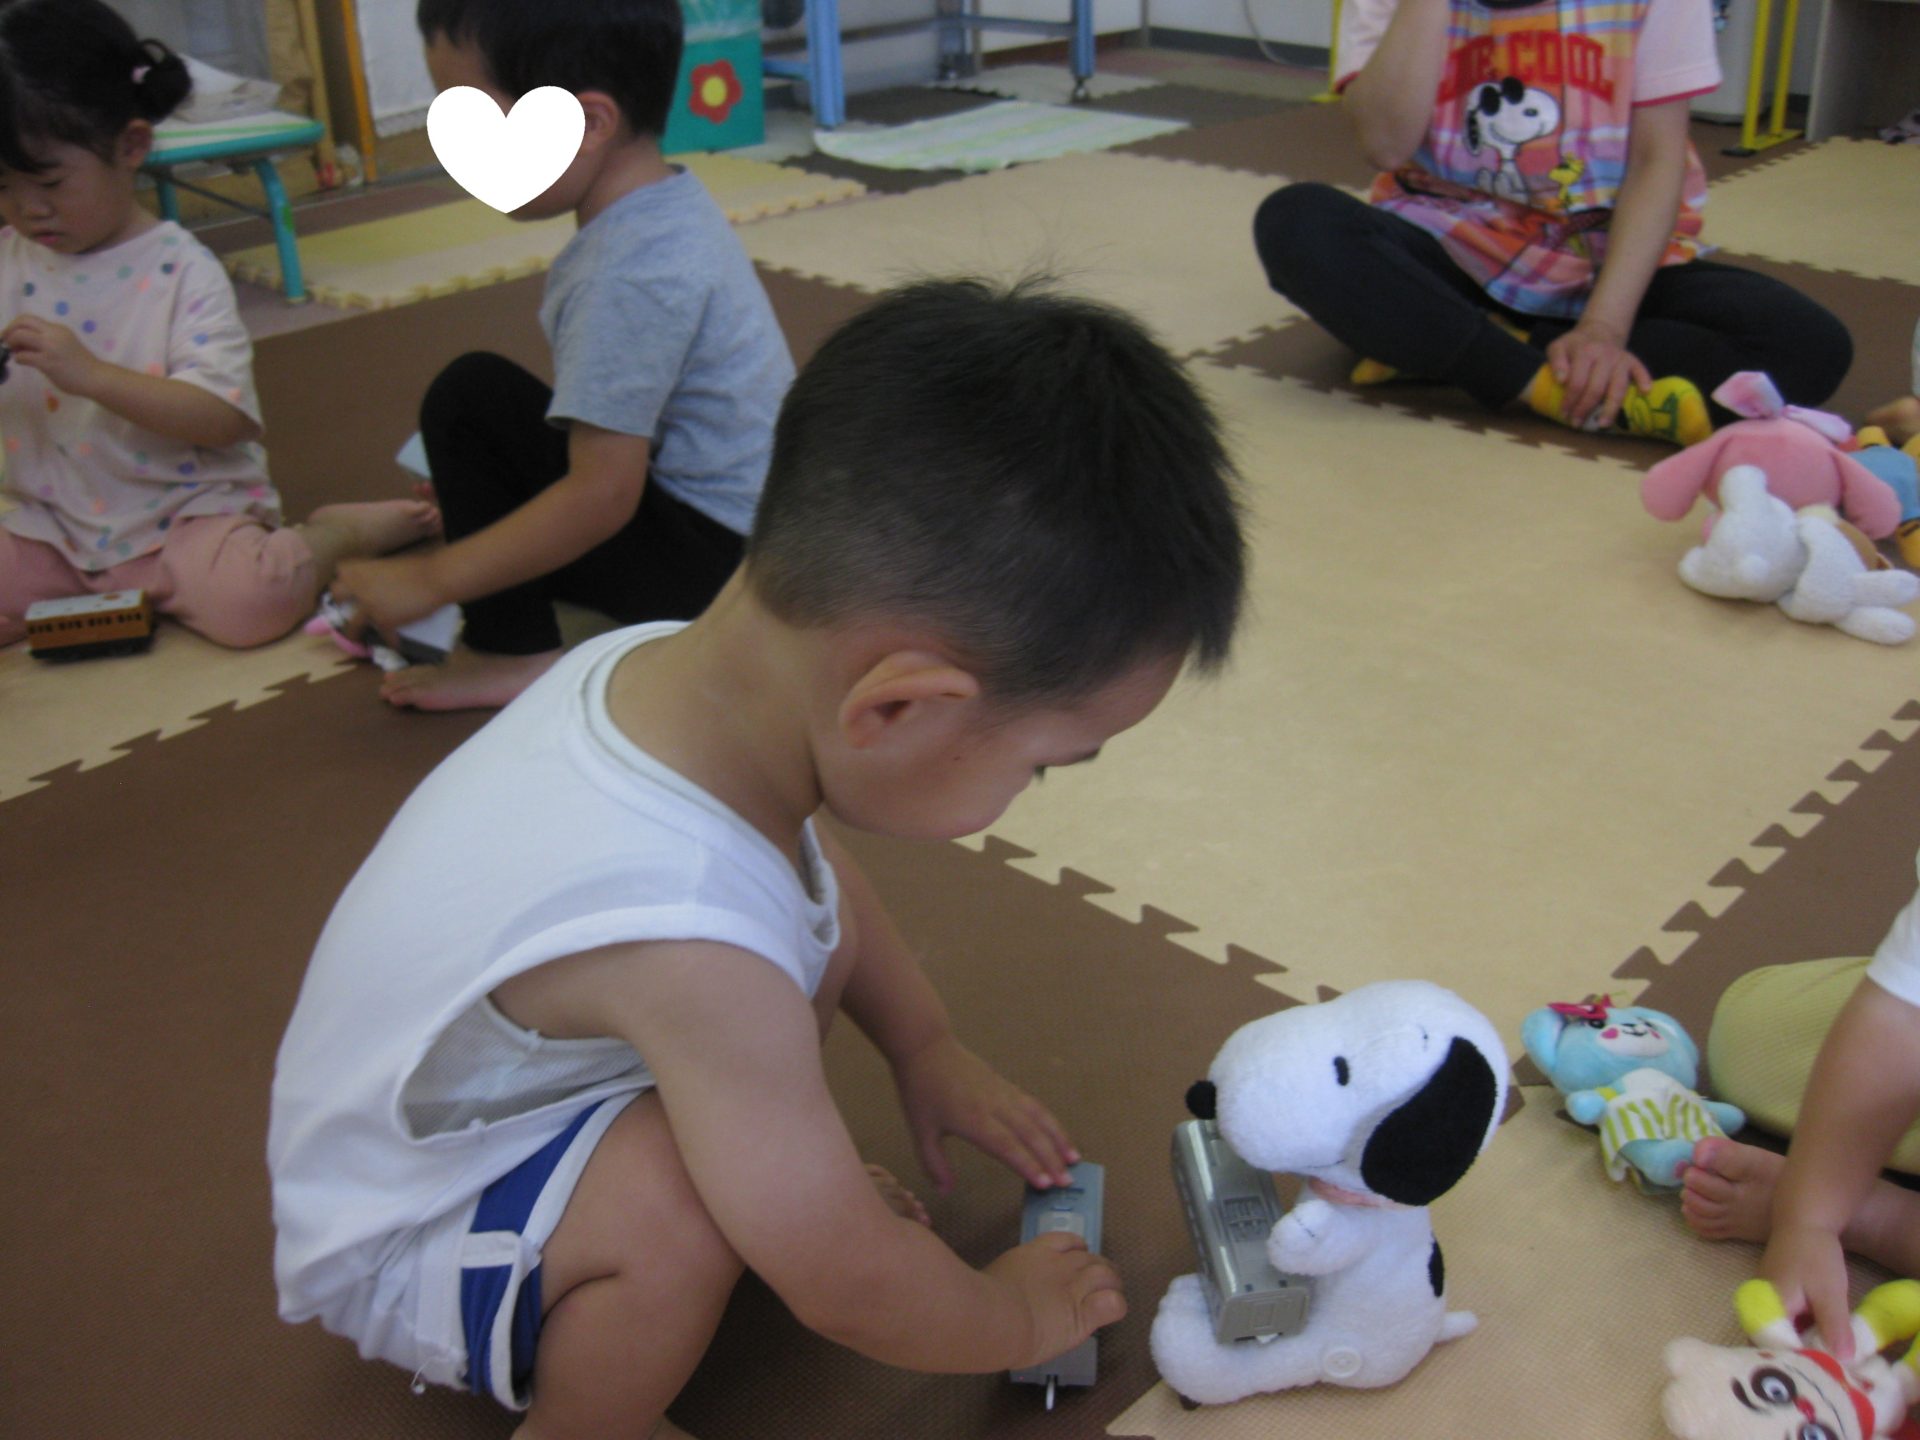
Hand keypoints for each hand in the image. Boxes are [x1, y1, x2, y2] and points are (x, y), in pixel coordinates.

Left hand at [4, 315, 103, 397]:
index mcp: (57, 329)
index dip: (15, 325)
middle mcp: (53, 334)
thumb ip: (47, 341)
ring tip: (14, 352)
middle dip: (9, 331)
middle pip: (22, 323)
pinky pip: (23, 356)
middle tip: (6, 342)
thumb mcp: (65, 344)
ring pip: (20, 336)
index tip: (11, 335)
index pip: (29, 319)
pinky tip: (21, 362)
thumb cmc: (82, 364)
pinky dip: (18, 358)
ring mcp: (50, 348)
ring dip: (11, 343)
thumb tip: (23, 344)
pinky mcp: (48, 363)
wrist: (97, 378)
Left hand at [330, 551, 445, 639]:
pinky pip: (383, 636)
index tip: (350, 584)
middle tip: (348, 608)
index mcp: (359, 570)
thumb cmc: (416, 566)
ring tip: (357, 639)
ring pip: (351, 626)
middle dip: (340, 603)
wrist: (434, 578)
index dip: (344, 579)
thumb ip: (375, 574)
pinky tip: (396, 643)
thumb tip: (375, 584)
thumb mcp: (388, 565)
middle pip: (336, 597)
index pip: (339, 572)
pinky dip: (391, 641)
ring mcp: (369, 608)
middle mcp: (358, 589)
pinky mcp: (385, 622)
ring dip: (354, 633)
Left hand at [893, 1035, 1078, 1192]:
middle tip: (1067, 1182)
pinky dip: (1049, 1121)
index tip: (1045, 1183)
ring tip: (1074, 1159)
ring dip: (1058, 1139)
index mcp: (973, 1120)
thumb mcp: (920, 1131)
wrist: (926, 1047)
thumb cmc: (921, 1089)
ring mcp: (1003, 1093)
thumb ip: (934, 1164)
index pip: (1007, 1146)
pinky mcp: (1006, 1085)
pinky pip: (1033, 1105)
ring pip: (1038, 1117)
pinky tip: (1057, 1135)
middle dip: (1051, 1159)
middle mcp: (994, 1106)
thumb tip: (946, 1191)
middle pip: (1029, 1134)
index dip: (1027, 1165)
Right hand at [985, 1228, 1124, 1366]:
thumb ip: (1007, 1280)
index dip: (1077, 1250)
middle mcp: (1061, 1266)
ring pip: (1108, 1276)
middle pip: (1092, 1258)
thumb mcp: (992, 1278)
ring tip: (1111, 1294)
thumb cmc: (984, 1301)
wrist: (997, 1318)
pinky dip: (1116, 1306)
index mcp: (1036, 1253)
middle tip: (1098, 1283)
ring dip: (1112, 1283)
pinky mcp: (1086, 1314)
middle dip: (1099, 1268)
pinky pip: (1114, 1304)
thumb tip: (1002, 1293)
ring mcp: (1076, 1288)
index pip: (1068, 1241)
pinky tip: (1108, 1313)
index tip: (1076, 1260)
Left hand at [1545, 320, 1651, 429]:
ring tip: (1602, 424)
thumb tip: (1561, 380)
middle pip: (1597, 387)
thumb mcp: (1557, 347)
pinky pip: (1641, 370)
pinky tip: (1645, 392)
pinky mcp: (1632, 360)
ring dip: (1611, 407)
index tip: (1564, 414)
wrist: (1598, 331)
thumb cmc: (1575, 346)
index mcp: (1585, 352)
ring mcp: (1620, 358)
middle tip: (1577, 423)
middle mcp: (1605, 355)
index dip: (1570, 400)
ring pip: (1618, 386)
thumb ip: (1555, 361)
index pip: (1577, 381)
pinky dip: (1644, 380)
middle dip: (1585, 408)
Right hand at [1760, 1220, 1852, 1359]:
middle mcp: (1759, 1306)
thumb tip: (1844, 1361)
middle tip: (1825, 1367)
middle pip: (1773, 1342)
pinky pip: (1782, 1321)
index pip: (1776, 1348)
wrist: (1803, 1220)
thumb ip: (1835, 1328)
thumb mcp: (1830, 1293)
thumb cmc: (1814, 1255)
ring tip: (1823, 1354)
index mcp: (1769, 1308)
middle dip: (1797, 1356)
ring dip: (1799, 1343)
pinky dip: (1799, 1330)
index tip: (1823, 1373)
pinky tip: (1817, 1333)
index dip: (1798, 1363)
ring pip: (1778, 1332)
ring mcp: (1764, 1299)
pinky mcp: (1772, 1294)